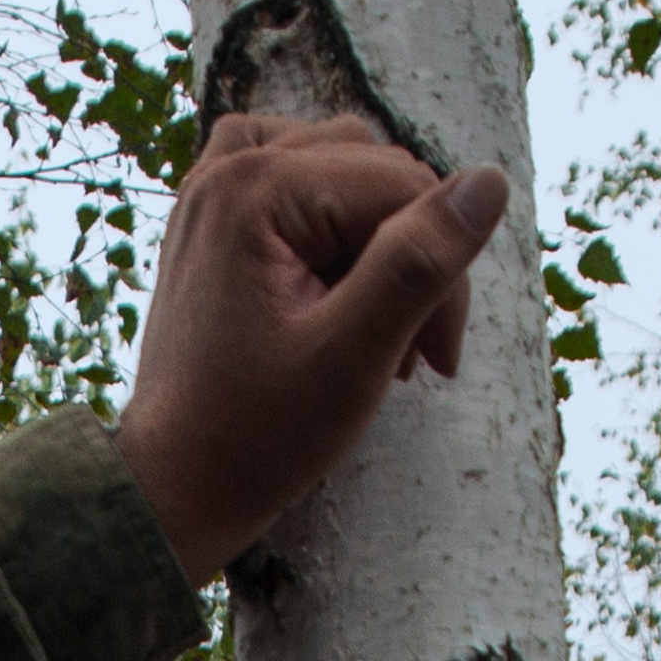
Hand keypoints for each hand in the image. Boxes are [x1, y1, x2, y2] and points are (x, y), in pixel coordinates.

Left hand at [113, 114, 511, 585]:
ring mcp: (212, 191)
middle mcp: (228, 170)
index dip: (442, 271)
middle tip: (412, 354)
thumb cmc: (255, 438)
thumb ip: (420, 264)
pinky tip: (329, 271)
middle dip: (411, 256)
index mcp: (258, 191)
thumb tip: (490, 184)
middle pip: (377, 173)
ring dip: (375, 240)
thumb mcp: (354, 356)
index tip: (439, 362)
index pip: (404, 187)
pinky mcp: (210, 219)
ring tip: (370, 328)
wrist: (170, 490)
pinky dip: (323, 214)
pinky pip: (287, 174)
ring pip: (342, 171)